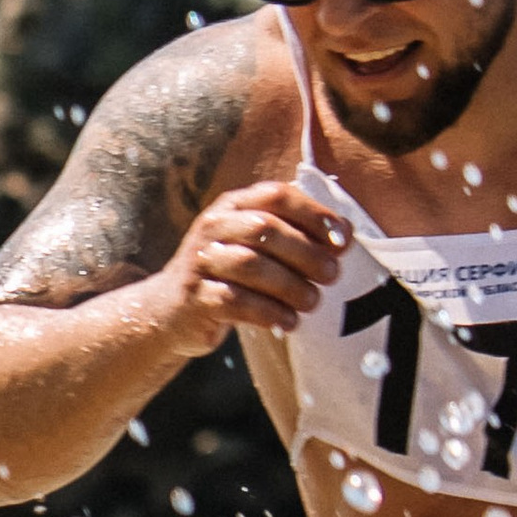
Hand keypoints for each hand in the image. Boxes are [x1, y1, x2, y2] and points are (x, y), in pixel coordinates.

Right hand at [163, 175, 349, 347]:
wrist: (171, 310)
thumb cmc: (228, 275)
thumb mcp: (256, 246)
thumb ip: (296, 236)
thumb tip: (345, 235)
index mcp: (233, 206)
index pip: (276, 196)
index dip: (313, 213)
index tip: (342, 238)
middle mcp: (213, 226)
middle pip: (264, 229)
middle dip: (306, 252)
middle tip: (331, 275)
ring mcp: (200, 262)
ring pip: (250, 266)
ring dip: (290, 285)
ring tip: (312, 301)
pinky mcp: (194, 297)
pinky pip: (236, 302)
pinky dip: (269, 312)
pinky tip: (288, 321)